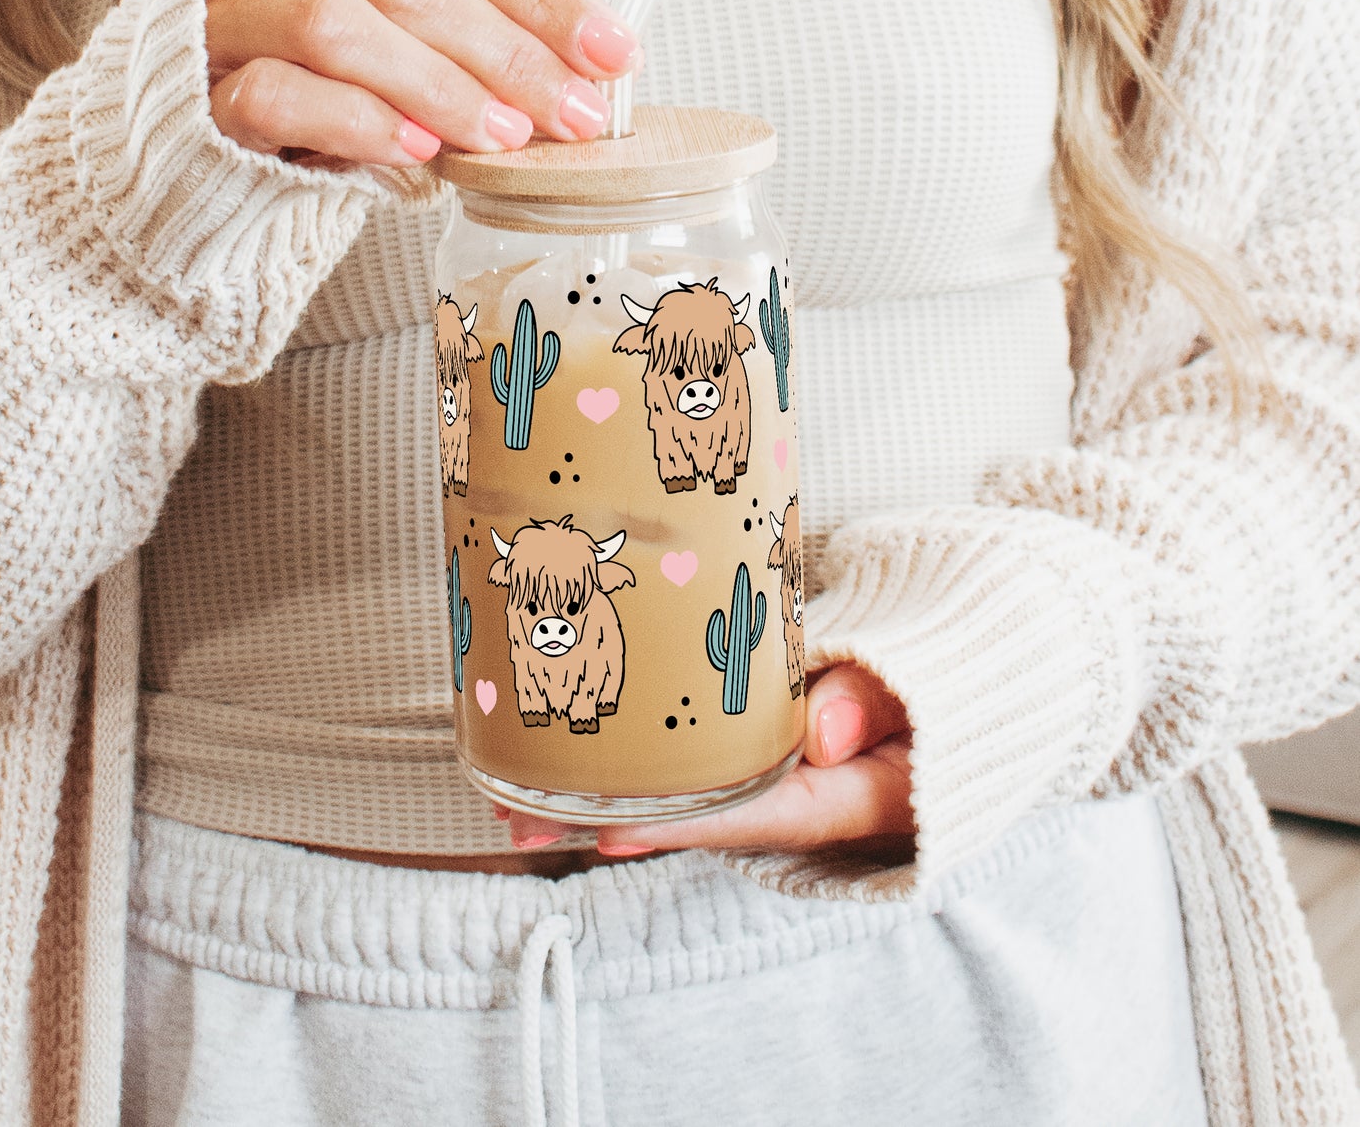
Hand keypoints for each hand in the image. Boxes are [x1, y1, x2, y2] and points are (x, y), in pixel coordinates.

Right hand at [206, 0, 641, 170]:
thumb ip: (464, 23)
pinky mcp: (201, 90)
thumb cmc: (311, 65)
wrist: (185, 114)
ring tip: (503, 135)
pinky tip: (417, 149)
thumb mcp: (388, 20)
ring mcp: (226, 11)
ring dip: (442, 85)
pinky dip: (359, 121)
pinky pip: (278, 94)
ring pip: (341, 26)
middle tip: (571, 113)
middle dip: (508, 51)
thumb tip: (584, 68)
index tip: (612, 49)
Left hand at [500, 663, 915, 855]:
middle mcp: (809, 798)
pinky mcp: (767, 747)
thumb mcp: (935, 679)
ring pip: (686, 796)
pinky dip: (642, 764)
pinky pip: (699, 763)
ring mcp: (785, 776)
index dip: (683, 824)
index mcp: (854, 794)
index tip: (608, 827)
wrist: (974, 662)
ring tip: (514, 797)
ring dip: (604, 798)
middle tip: (520, 819)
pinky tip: (575, 756)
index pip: (760, 814)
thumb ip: (880, 697)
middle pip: (701, 819)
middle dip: (611, 822)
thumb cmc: (951, 668)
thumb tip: (823, 732)